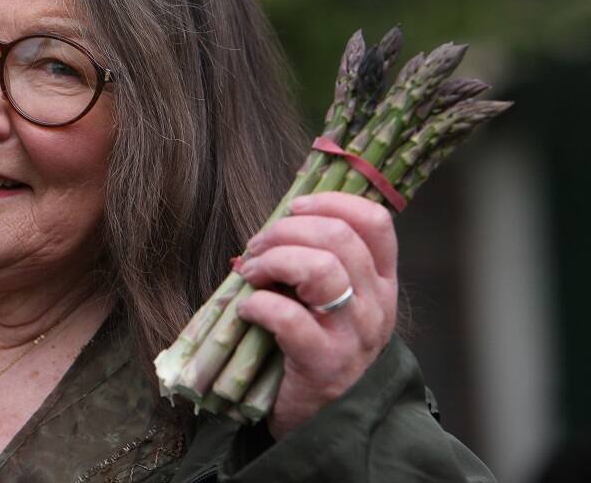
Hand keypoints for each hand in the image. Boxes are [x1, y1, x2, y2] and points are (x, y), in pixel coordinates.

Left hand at [236, 191, 397, 438]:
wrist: (325, 425)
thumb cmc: (319, 351)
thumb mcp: (334, 304)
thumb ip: (319, 263)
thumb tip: (278, 222)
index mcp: (381, 283)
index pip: (375, 222)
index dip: (332, 202)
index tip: (295, 208)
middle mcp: (374, 305)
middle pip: (339, 237)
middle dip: (286, 230)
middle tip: (257, 247)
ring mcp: (352, 335)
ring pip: (321, 269)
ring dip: (273, 260)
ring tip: (250, 273)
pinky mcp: (323, 363)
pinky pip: (288, 316)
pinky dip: (258, 303)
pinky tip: (246, 310)